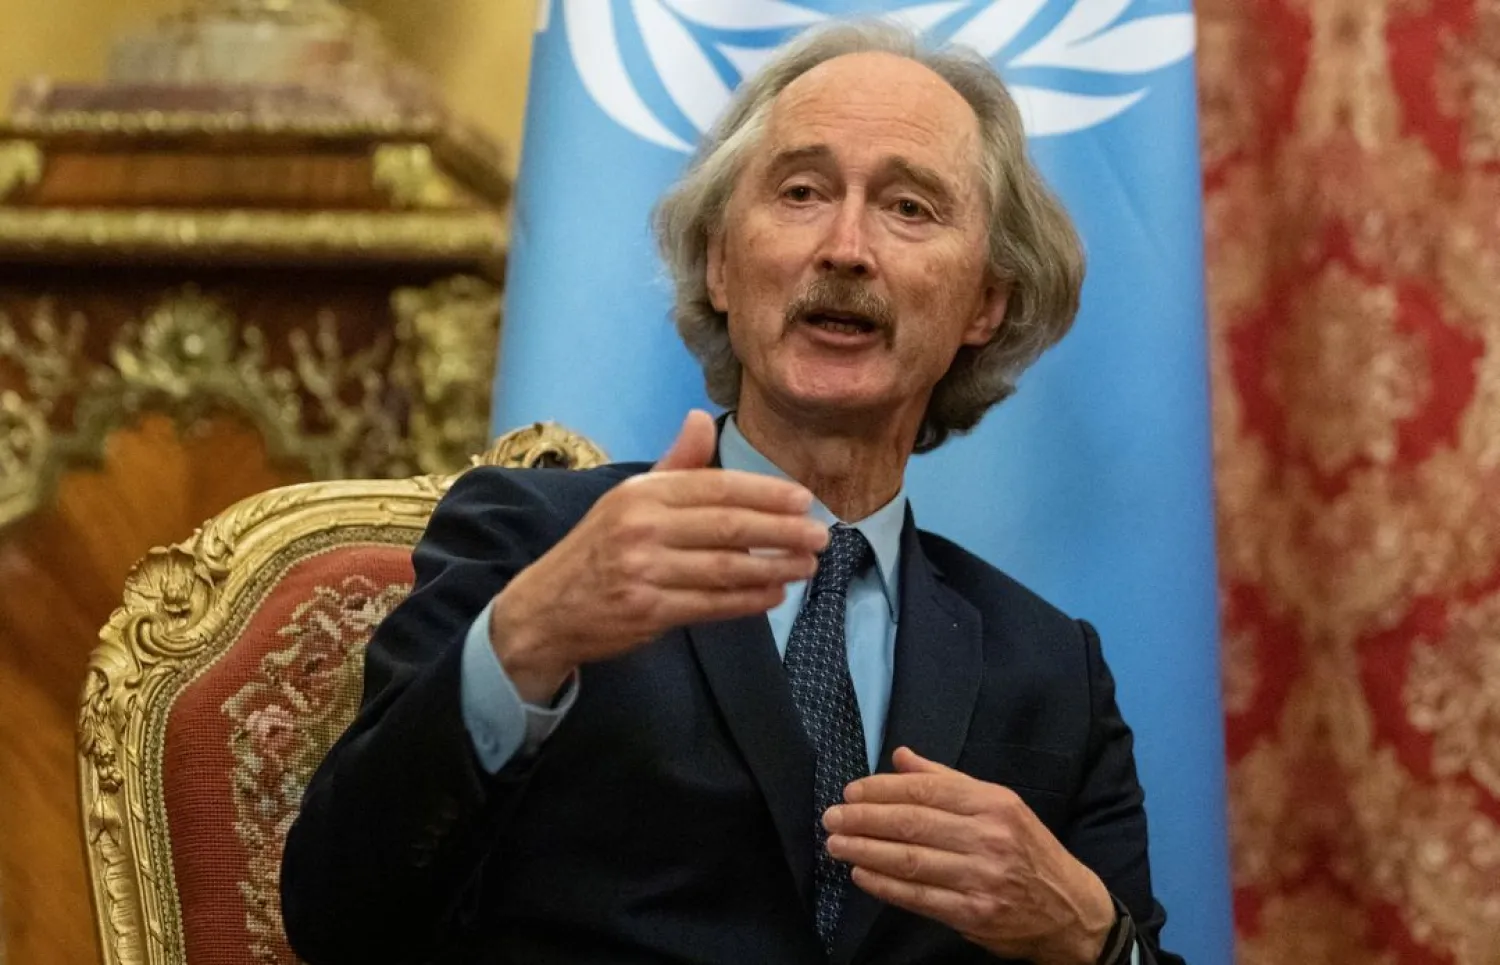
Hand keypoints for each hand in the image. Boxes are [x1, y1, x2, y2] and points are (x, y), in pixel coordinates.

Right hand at [490, 410, 829, 701]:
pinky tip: (774, 594)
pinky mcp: (647, 611)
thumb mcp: (628, 498)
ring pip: (725, 568)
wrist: (546, 608)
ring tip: (806, 565)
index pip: (716, 487)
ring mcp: (643, 571)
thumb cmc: (599, 548)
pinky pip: (711, 605)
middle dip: (781, 531)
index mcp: (642, 493)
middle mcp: (641, 528)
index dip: (765, 493)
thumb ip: (675, 465)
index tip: (803, 500)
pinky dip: (748, 601)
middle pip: (728, 527)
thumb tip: (699, 417)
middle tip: (820, 536)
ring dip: (774, 568)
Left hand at [823, 747, 1115, 964]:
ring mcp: (982, 877)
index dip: (881, 790)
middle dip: (864, 818)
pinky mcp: (974, 914)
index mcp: (993, 803)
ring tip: (836, 843)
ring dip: (865, 850)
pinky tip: (861, 874)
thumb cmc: (1029, 851)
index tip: (850, 791)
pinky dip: (884, 885)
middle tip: (832, 817)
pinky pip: (918, 897)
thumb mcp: (1000, 805)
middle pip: (912, 823)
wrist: (1071, 911)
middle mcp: (989, 837)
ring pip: (910, 860)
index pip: (925, 790)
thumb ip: (947, 780)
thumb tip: (900, 756)